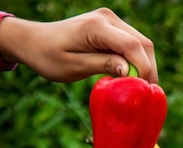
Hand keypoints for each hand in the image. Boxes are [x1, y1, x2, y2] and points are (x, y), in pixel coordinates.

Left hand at [0, 8, 156, 82]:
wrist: (34, 40)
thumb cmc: (48, 56)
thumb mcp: (73, 66)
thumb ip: (101, 65)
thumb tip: (129, 71)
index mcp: (96, 27)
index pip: (131, 46)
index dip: (143, 68)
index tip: (143, 90)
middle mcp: (107, 18)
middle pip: (142, 43)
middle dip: (148, 69)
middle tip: (147, 94)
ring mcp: (111, 20)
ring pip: (142, 43)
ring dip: (145, 65)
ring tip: (140, 88)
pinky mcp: (111, 26)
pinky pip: (132, 43)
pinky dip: (137, 60)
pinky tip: (132, 77)